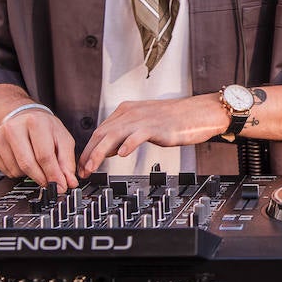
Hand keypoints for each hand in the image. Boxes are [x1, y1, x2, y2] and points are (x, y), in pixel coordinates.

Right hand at [0, 107, 78, 188]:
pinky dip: (18, 172)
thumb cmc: (44, 127)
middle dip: (42, 178)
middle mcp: (13, 128)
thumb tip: (69, 182)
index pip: (44, 155)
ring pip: (17, 170)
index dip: (53, 175)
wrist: (23, 117)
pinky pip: (7, 171)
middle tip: (51, 184)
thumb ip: (67, 161)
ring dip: (30, 174)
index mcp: (35, 122)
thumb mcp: (63, 138)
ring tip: (36, 161)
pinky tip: (23, 160)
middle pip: (27, 164)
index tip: (60, 186)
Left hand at [77, 95, 224, 177]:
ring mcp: (143, 119)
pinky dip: (127, 144)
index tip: (83, 164)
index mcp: (126, 111)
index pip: (100, 131)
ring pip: (113, 135)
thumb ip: (125, 134)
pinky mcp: (155, 126)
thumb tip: (108, 150)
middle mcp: (131, 113)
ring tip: (93, 166)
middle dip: (89, 153)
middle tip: (83, 170)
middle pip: (102, 133)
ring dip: (99, 152)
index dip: (88, 149)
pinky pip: (137, 135)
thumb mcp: (143, 125)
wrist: (198, 113)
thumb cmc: (174, 121)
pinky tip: (121, 154)